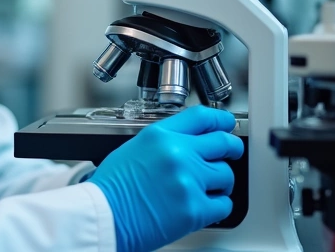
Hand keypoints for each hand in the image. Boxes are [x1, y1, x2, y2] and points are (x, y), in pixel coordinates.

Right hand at [87, 106, 243, 251]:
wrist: (103, 216)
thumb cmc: (112, 188)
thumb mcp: (133, 148)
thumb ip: (164, 142)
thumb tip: (189, 142)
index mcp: (160, 136)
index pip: (202, 117)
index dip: (221, 119)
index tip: (226, 124)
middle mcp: (177, 154)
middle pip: (224, 142)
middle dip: (231, 148)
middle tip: (230, 153)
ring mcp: (188, 181)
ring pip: (226, 175)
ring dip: (220, 182)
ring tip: (206, 188)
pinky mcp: (195, 209)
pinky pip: (224, 205)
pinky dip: (217, 206)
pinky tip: (204, 206)